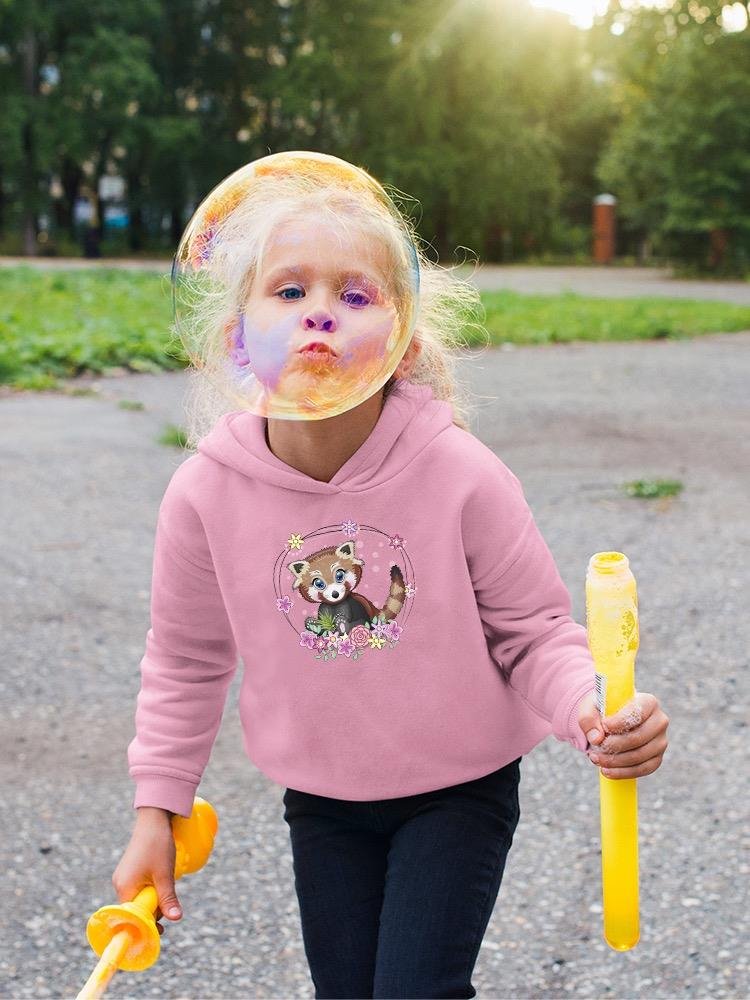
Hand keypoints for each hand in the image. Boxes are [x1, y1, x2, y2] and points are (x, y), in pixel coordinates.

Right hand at [112, 807, 181, 934]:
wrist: (154, 819)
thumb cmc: (158, 845)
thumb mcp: (165, 874)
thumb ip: (168, 898)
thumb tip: (176, 919)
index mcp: (125, 888)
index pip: (132, 917)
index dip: (146, 925)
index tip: (161, 931)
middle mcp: (120, 885)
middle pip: (137, 910)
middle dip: (154, 911)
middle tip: (170, 905)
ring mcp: (124, 878)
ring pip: (140, 899)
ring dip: (154, 898)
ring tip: (167, 884)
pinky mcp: (130, 872)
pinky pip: (140, 889)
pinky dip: (152, 889)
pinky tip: (161, 879)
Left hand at [578, 690, 668, 778]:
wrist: (611, 720)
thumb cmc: (603, 711)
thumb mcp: (591, 708)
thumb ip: (589, 719)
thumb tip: (597, 738)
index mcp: (648, 702)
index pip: (637, 713)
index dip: (620, 722)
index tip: (604, 726)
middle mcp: (659, 721)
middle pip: (638, 737)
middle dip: (614, 746)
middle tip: (595, 748)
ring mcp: (660, 741)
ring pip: (640, 756)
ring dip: (615, 761)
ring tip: (596, 759)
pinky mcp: (657, 758)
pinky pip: (643, 769)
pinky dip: (623, 772)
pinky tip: (606, 771)